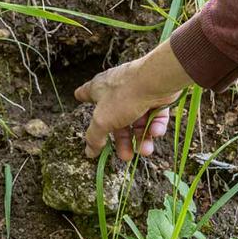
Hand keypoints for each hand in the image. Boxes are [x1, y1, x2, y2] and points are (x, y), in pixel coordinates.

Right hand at [74, 40, 192, 159]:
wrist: (156, 81)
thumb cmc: (124, 96)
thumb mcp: (103, 120)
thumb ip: (94, 137)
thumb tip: (89, 152)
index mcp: (100, 89)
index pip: (87, 93)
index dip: (83, 96)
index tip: (79, 97)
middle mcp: (119, 90)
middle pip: (117, 120)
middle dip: (123, 141)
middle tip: (126, 157)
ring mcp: (139, 93)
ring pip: (138, 121)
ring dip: (142, 138)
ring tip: (145, 151)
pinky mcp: (158, 97)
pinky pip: (155, 116)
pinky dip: (155, 126)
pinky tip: (156, 132)